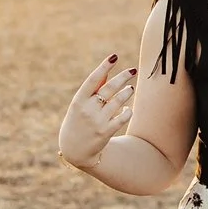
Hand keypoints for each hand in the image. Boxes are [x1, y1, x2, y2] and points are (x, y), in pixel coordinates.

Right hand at [59, 55, 136, 169]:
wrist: (74, 151)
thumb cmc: (77, 122)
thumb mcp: (79, 106)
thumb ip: (93, 90)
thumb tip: (107, 71)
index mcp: (78, 101)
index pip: (92, 80)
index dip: (104, 67)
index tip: (114, 57)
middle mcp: (87, 110)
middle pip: (109, 88)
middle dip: (123, 77)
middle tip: (132, 70)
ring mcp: (97, 122)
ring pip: (118, 101)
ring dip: (127, 92)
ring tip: (130, 89)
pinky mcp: (106, 132)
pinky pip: (123, 117)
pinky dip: (127, 111)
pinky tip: (126, 108)